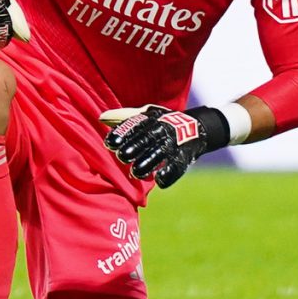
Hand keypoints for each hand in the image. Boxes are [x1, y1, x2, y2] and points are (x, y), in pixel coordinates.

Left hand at [100, 103, 230, 188]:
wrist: (196, 127)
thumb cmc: (162, 123)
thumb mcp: (146, 116)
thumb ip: (125, 119)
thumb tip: (101, 117)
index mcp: (151, 119)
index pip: (134, 125)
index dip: (122, 134)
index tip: (109, 143)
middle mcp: (163, 130)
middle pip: (146, 138)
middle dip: (134, 147)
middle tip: (121, 157)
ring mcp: (174, 143)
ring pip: (160, 153)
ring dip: (148, 162)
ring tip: (136, 171)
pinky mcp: (184, 156)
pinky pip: (177, 165)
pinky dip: (169, 173)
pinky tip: (160, 181)